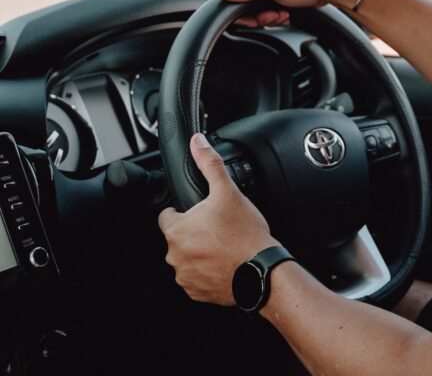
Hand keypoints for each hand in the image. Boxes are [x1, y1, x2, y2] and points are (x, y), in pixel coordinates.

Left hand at [158, 134, 278, 305]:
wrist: (261, 270)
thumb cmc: (245, 233)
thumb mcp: (228, 191)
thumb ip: (210, 163)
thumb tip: (198, 142)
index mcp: (177, 230)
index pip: (167, 215)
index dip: (185, 210)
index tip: (202, 212)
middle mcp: (175, 255)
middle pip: (179, 237)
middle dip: (195, 231)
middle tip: (219, 227)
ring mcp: (185, 276)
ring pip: (188, 257)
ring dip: (200, 252)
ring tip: (224, 245)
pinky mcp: (196, 292)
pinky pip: (196, 277)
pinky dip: (207, 271)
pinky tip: (225, 262)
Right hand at [221, 0, 360, 26]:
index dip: (244, 12)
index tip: (258, 19)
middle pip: (244, 3)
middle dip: (259, 15)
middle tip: (275, 16)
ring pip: (257, 7)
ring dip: (269, 16)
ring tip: (283, 14)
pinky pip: (268, 6)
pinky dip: (276, 13)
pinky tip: (286, 14)